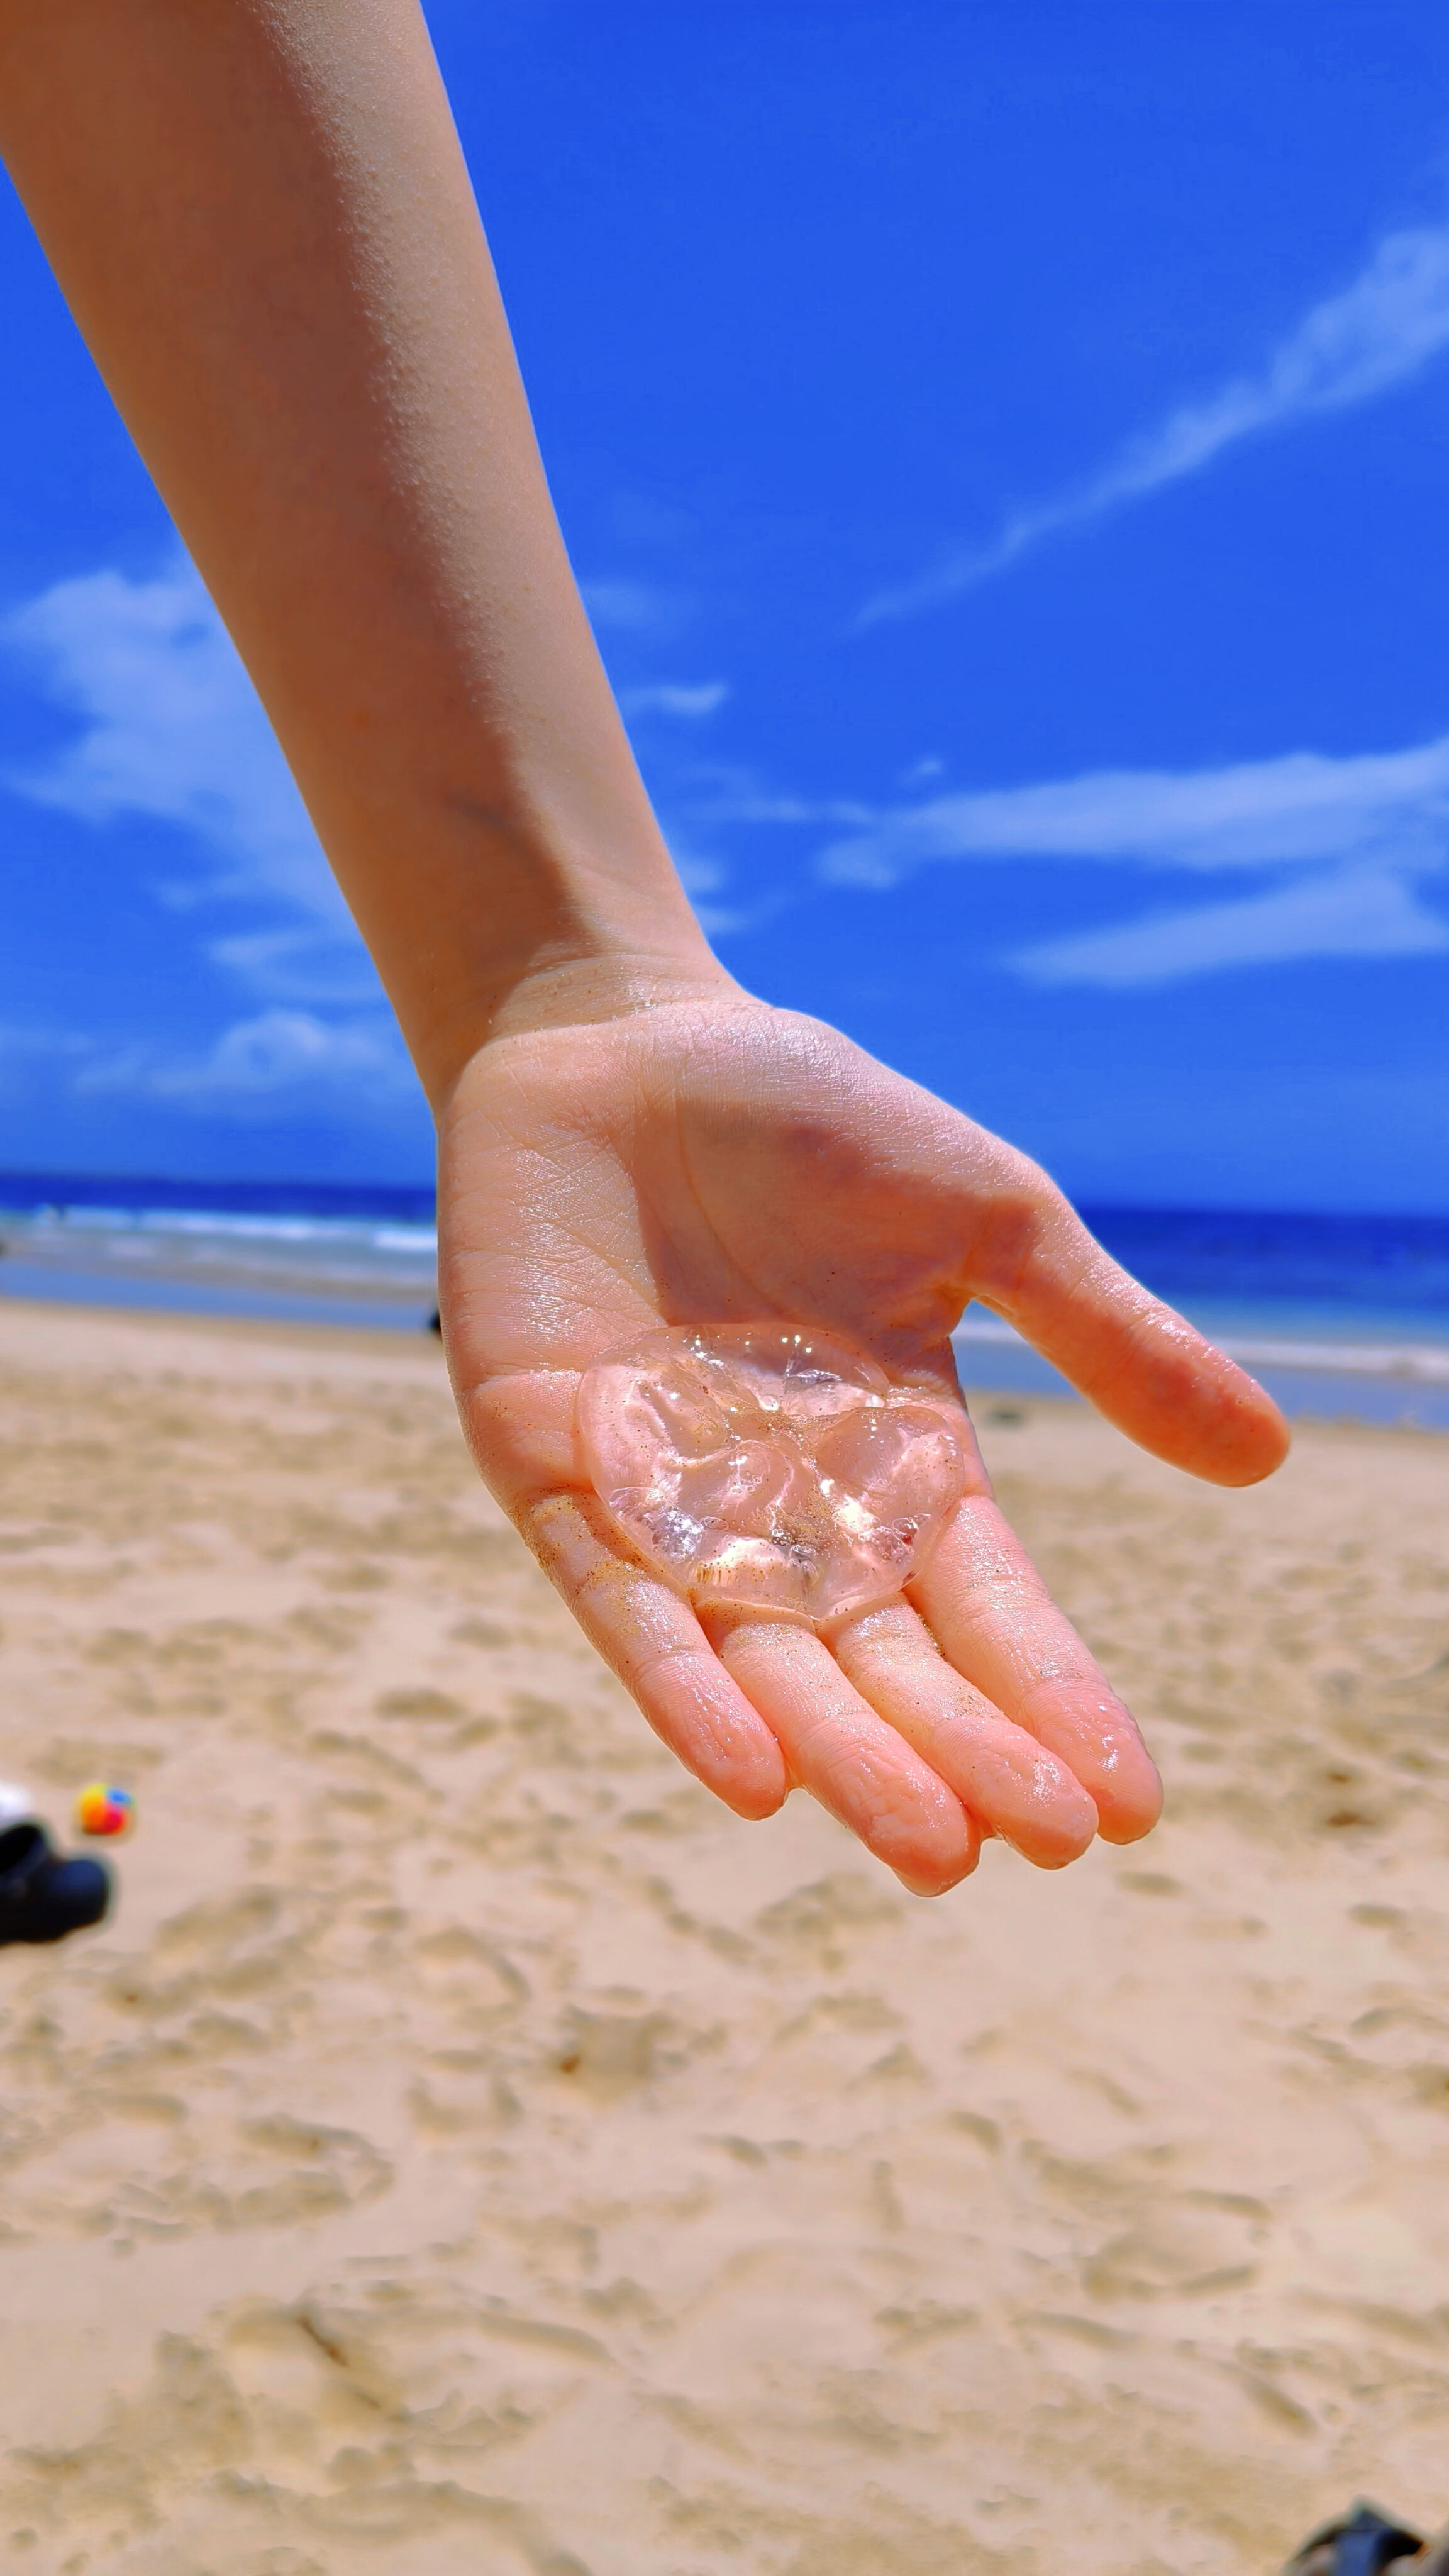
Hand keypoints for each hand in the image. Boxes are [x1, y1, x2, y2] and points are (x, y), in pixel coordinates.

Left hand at [438, 983, 1287, 1895]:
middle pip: (876, 1663)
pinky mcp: (548, 1469)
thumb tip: (1269, 1455)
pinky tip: (745, 1771)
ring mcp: (661, 1503)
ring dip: (836, 1754)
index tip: (1127, 1806)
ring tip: (927, 1844)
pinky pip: (613, 1598)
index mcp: (896, 1462)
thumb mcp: (986, 1221)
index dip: (1050, 1701)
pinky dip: (676, 1683)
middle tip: (1035, 1842)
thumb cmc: (811, 1118)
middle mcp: (782, 1513)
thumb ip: (1105, 1336)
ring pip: (754, 1661)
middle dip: (953, 1753)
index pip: (985, 1610)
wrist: (622, 1042)